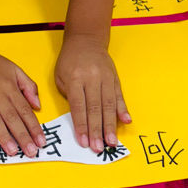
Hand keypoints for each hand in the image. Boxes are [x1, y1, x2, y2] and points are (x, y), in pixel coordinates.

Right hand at [0, 41, 45, 157]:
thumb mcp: (15, 69)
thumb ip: (28, 86)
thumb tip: (37, 105)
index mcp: (9, 86)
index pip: (24, 110)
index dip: (33, 126)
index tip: (41, 142)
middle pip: (11, 116)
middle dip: (22, 135)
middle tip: (30, 152)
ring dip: (2, 134)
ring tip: (11, 150)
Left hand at [55, 36, 130, 152]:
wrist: (86, 39)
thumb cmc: (69, 60)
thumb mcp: (60, 75)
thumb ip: (68, 95)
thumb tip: (78, 117)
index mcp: (75, 78)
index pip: (78, 106)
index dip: (81, 125)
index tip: (83, 142)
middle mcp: (91, 78)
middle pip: (94, 108)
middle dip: (96, 130)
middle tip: (98, 148)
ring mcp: (105, 78)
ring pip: (108, 104)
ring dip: (111, 125)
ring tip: (112, 142)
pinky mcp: (115, 78)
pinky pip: (119, 95)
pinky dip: (123, 109)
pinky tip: (127, 121)